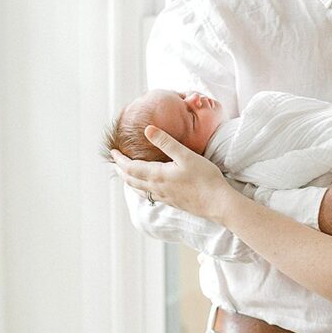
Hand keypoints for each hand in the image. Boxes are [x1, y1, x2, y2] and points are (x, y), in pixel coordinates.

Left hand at [112, 125, 230, 221]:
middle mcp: (157, 188)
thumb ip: (166, 142)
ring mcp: (164, 197)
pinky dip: (141, 189)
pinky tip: (147, 188)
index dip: (120, 160)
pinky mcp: (172, 202)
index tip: (113, 151)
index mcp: (157, 175)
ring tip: (126, 174)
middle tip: (116, 161)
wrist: (217, 203)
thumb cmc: (204, 178)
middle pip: (131, 180)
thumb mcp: (186, 155)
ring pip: (139, 190)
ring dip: (129, 181)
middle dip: (121, 170)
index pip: (130, 168)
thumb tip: (147, 129)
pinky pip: (149, 195)